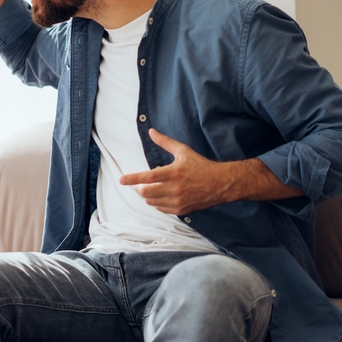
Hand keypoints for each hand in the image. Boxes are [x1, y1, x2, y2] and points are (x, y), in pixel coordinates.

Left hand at [119, 129, 235, 214]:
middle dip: (139, 188)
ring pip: (152, 202)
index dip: (132, 179)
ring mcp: (178, 201)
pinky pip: (161, 209)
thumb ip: (165, 142)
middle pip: (146, 193)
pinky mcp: (181, 210)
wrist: (220, 184)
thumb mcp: (183, 151)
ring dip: (147, 195)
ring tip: (152, 188)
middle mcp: (175, 188)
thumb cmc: (201, 166)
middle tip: (139, 183)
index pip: (147, 177)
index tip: (122, 180)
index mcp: (174, 173)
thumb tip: (151, 131)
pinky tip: (161, 195)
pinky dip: (157, 203)